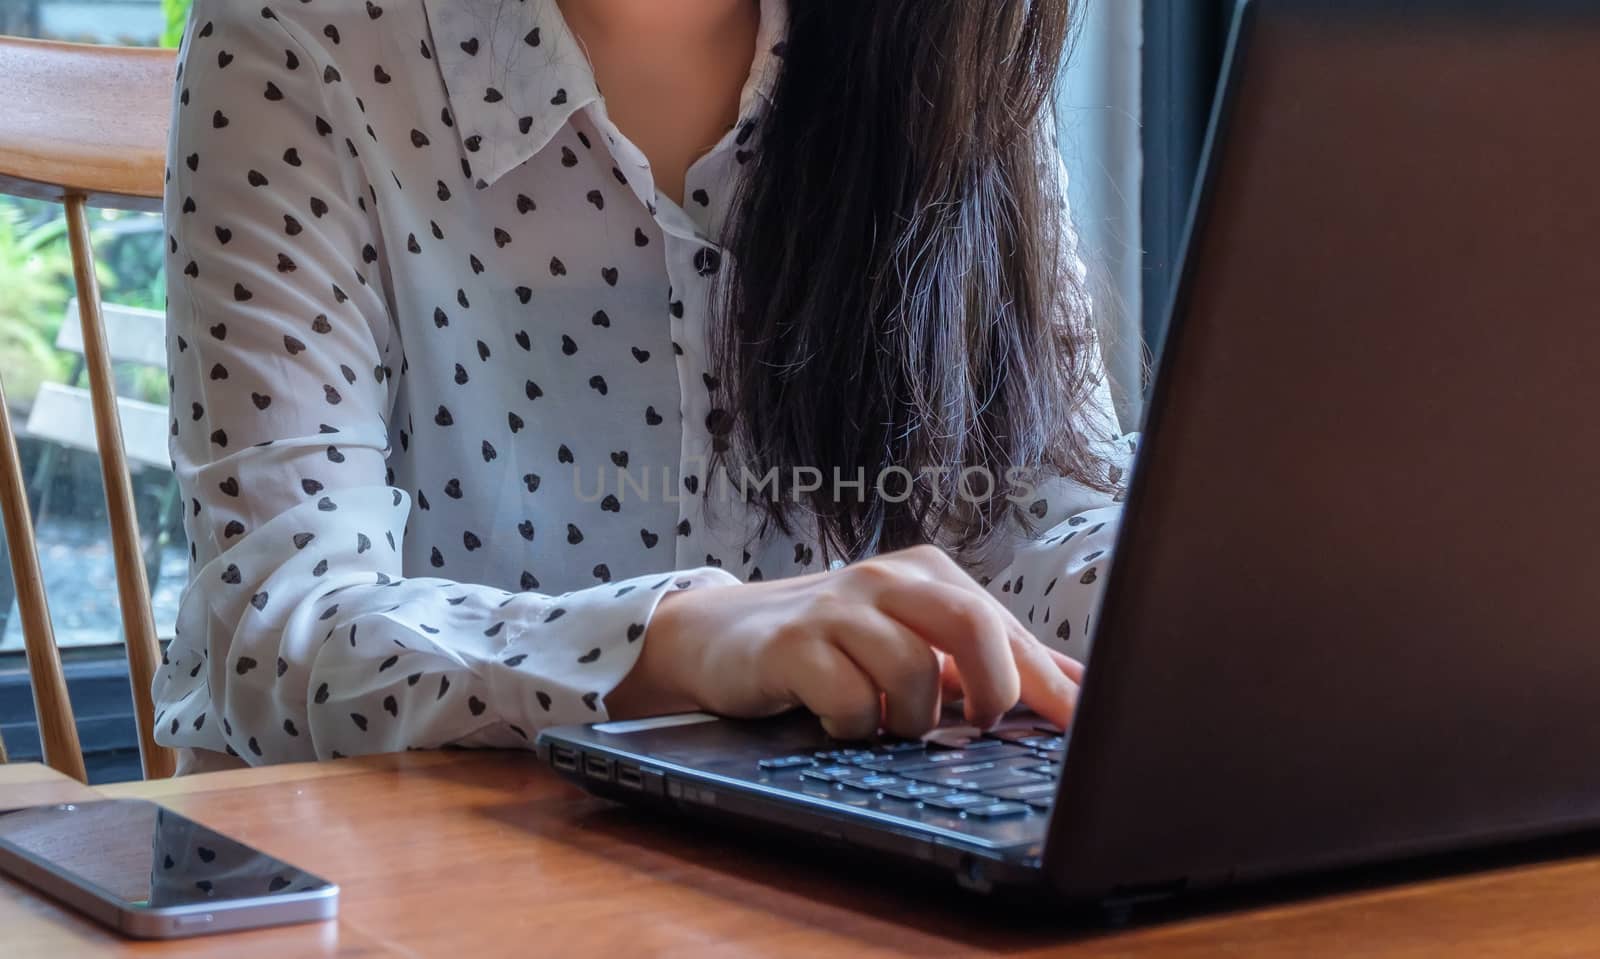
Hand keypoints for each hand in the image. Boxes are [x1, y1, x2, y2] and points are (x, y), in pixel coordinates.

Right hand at [607, 544, 1084, 739]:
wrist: (724, 638)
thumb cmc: (834, 645)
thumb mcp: (915, 642)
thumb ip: (992, 659)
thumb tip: (1080, 688)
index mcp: (929, 576)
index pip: (1006, 627)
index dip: (1049, 684)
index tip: (1080, 727)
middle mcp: (888, 580)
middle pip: (972, 624)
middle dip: (991, 687)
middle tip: (978, 724)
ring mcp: (839, 608)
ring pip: (913, 672)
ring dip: (911, 720)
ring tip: (889, 723)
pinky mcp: (794, 644)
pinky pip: (851, 700)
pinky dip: (858, 726)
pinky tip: (841, 721)